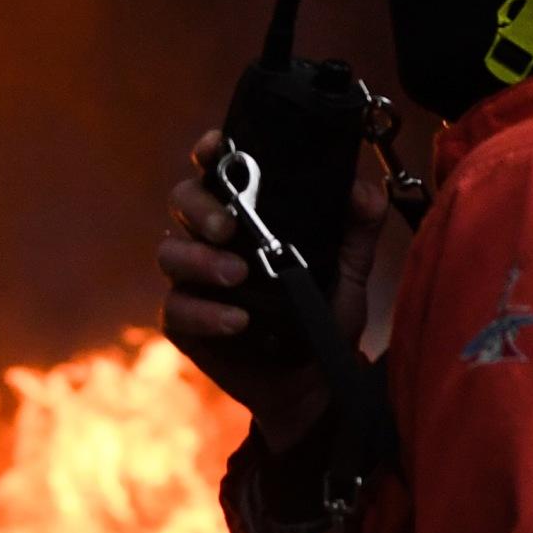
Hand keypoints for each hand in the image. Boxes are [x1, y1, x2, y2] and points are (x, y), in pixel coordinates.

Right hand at [158, 129, 389, 451]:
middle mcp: (210, 239)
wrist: (315, 383)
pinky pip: (177, 310)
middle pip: (183, 201)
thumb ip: (358, 228)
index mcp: (244, 214)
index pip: (216, 170)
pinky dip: (207, 315)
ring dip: (200, 260)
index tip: (215, 148)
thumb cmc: (322, 315)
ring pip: (170, 253)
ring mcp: (192, 281)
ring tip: (236, 275)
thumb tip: (362, 190)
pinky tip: (238, 321)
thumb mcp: (350, 271)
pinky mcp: (184, 323)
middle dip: (201, 209)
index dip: (209, 153)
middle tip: (230, 227)